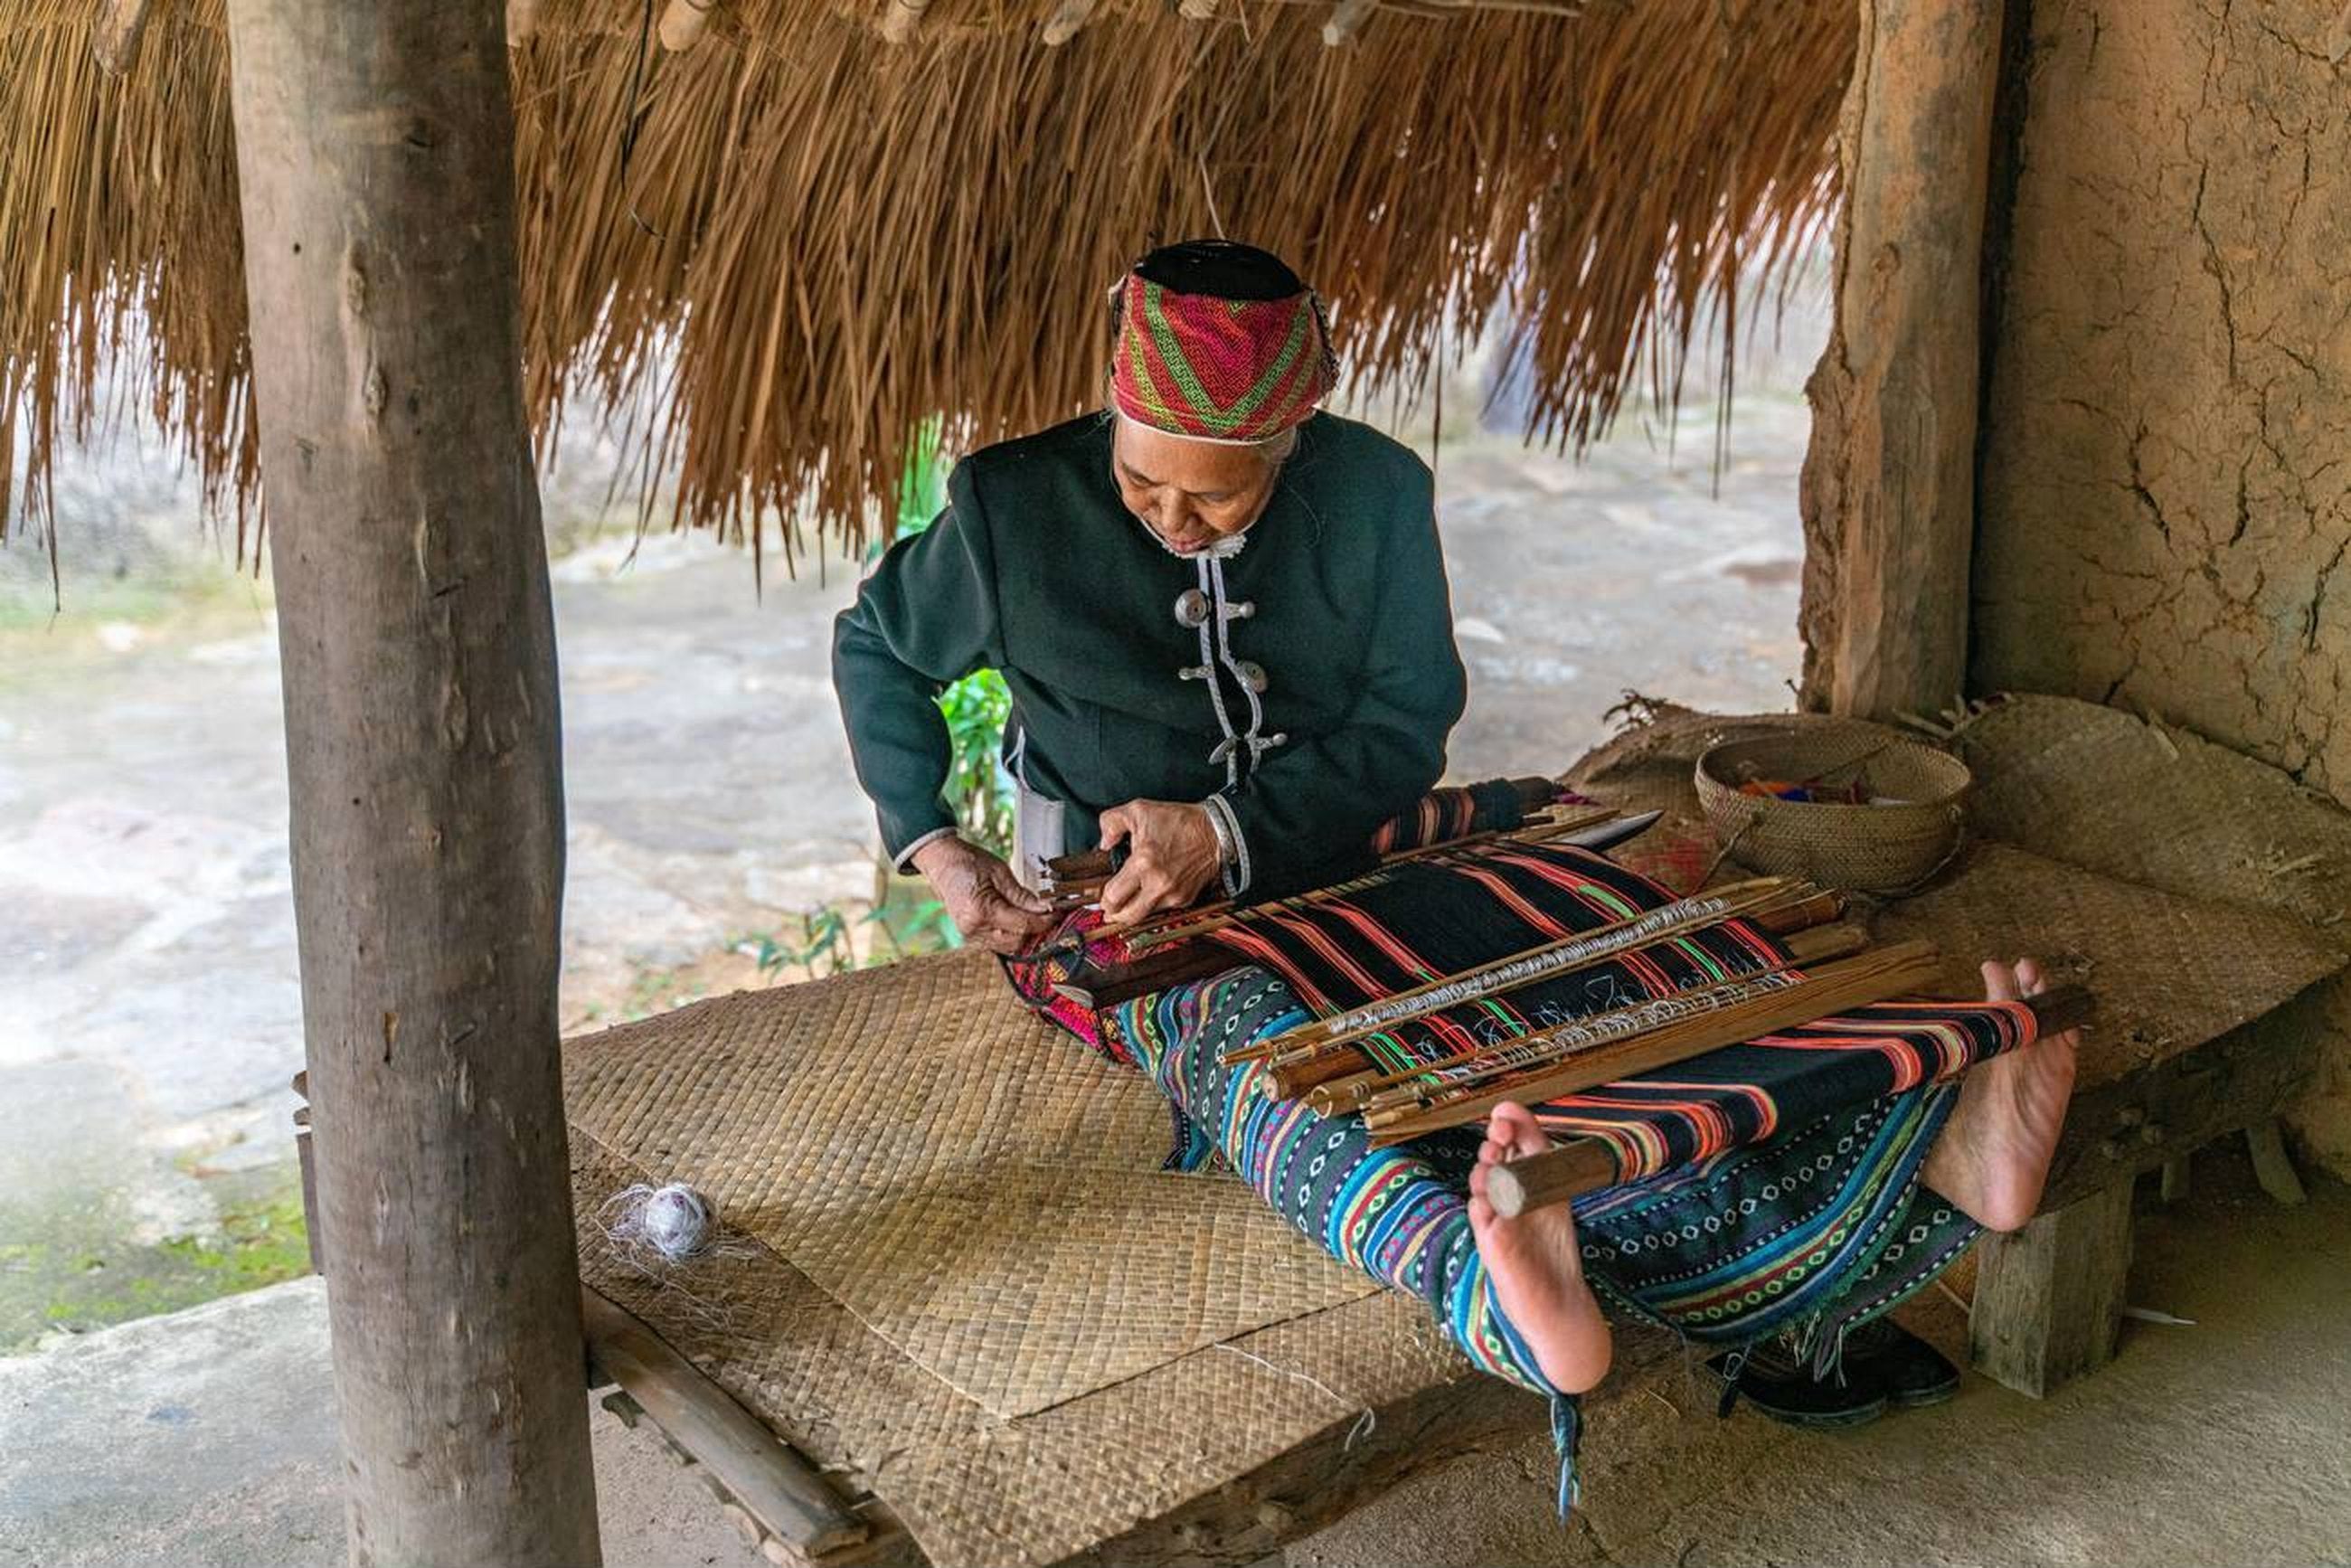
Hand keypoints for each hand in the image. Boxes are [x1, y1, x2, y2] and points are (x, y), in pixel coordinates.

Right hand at [910, 837, 1055, 955]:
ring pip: (1008, 946)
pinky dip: (1011, 934)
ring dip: (1024, 934)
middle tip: (1050, 914)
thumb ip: (1023, 895)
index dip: (1044, 921)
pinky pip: (998, 942)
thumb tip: (1046, 909)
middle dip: (1036, 930)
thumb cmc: (969, 862)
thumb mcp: (1000, 873)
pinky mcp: (970, 936)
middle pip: (1017, 941)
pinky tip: (1018, 919)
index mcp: (981, 911)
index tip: (1058, 913)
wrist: (941, 863)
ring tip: (1034, 916)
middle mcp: (973, 929)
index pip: (1022, 925)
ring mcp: (970, 935)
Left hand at [1096, 799, 1222, 926]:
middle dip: (1114, 915)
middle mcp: (1158, 884)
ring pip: (1145, 916)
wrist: (1215, 831)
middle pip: (1127, 917)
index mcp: (1143, 863)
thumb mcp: (1139, 810)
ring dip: (1133, 912)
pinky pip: (1162, 910)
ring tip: (1126, 905)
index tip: (1101, 899)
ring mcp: (1173, 895)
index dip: (1103, 901)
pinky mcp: (1185, 899)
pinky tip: (1148, 896)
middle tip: (1109, 909)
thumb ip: (1112, 823)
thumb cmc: (1180, 821)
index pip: (1114, 897)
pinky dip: (1152, 906)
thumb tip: (1104, 842)